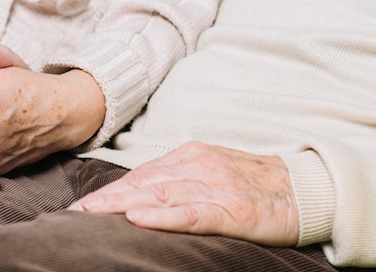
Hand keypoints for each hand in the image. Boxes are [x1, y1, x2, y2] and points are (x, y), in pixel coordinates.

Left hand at [68, 141, 299, 246]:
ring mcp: (215, 186)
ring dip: (122, 205)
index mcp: (191, 155)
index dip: (110, 190)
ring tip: (92, 215)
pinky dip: (163, 217)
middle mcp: (198, 165)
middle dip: (106, 198)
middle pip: (144, 183)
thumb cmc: (252, 182)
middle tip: (74, 212)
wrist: (301, 189)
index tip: (82, 205)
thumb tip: (139, 194)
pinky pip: (191, 213)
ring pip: (161, 195)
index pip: (142, 175)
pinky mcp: (231, 209)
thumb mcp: (212, 170)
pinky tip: (138, 220)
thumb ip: (178, 177)